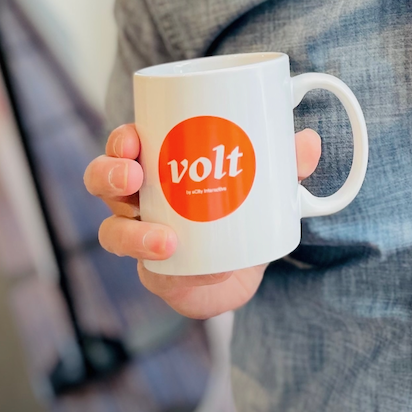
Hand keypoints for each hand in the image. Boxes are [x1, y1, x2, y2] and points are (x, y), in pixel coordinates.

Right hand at [83, 122, 321, 319]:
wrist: (246, 262)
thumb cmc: (243, 204)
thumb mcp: (268, 178)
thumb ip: (288, 162)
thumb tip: (309, 141)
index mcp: (159, 162)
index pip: (125, 144)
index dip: (121, 140)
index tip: (134, 136)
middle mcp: (139, 198)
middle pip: (102, 181)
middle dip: (109, 174)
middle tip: (133, 173)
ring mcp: (142, 237)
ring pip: (113, 233)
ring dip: (133, 234)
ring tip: (165, 239)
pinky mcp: (157, 274)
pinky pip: (152, 274)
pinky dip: (177, 271)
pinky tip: (205, 268)